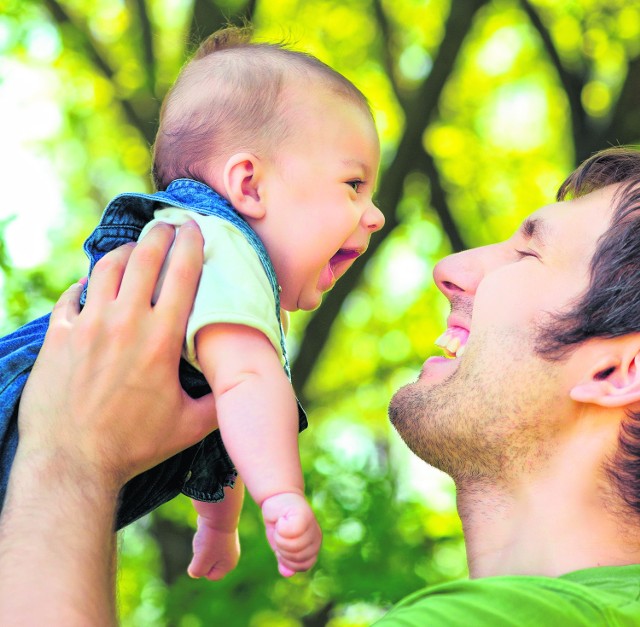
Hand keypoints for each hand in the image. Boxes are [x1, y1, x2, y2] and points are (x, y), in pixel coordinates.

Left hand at [17, 221, 217, 489]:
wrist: (72, 463)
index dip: (190, 245)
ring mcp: (87, 326)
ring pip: (107, 268)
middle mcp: (125, 323)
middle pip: (144, 259)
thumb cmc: (135, 445)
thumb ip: (220, 401)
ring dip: (125, 252)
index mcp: (160, 340)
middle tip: (167, 225)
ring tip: (134, 249)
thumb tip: (244, 387)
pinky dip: (86, 283)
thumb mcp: (190, 427)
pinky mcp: (58, 337)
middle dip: (159, 234)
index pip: (182, 275)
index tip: (195, 229)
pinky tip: (94, 283)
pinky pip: (72, 295)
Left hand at [188, 517, 240, 580]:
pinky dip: (204, 535)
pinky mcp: (221, 532)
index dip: (204, 567)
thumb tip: (195, 571)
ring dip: (202, 545)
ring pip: (207, 551)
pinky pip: (207, 540)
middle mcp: (231, 554)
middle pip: (209, 563)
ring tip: (207, 536)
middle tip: (206, 544)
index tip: (205, 553)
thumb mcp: (201, 562)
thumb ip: (196, 572)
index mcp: (230, 564)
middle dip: (202, 556)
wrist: (218, 512)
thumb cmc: (211, 539)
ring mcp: (227, 542)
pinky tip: (207, 529)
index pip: (212, 576)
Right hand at [262, 492, 321, 576]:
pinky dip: (281, 527)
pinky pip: (291, 532)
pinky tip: (282, 519)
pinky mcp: (304, 514)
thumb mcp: (280, 546)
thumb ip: (285, 560)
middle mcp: (316, 537)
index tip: (281, 546)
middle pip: (297, 556)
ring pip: (294, 545)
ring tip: (281, 525)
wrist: (278, 498)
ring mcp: (312, 525)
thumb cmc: (280, 523)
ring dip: (280, 537)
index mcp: (313, 547)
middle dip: (282, 548)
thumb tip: (287, 574)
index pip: (303, 566)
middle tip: (280, 533)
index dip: (288, 560)